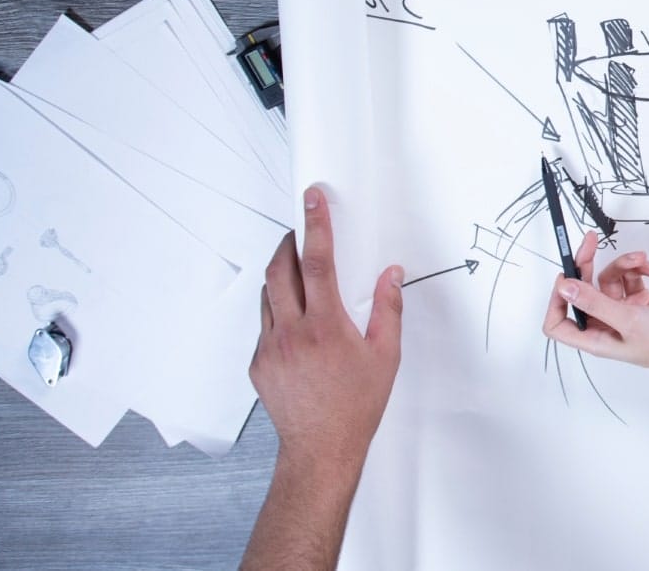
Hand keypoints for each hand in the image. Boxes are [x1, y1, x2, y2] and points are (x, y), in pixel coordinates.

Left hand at [250, 185, 403, 476]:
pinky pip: (264, 323)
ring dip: (281, 275)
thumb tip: (391, 274)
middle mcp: (291, 332)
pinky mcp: (257, 363)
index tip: (312, 199)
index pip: (317, 262)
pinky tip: (296, 319)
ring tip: (299, 271)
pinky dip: (278, 309)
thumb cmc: (356, 405)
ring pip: (268, 295)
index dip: (315, 225)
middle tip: (300, 229)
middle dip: (289, 242)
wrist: (321, 448)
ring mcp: (269, 348)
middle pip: (280, 270)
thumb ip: (389, 310)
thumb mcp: (386, 356)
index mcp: (326, 326)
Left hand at [542, 229, 648, 380]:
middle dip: (587, 265)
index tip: (566, 275)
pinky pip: (628, 277)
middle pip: (582, 290)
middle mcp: (604, 324)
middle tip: (592, 241)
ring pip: (608, 279)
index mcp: (595, 338)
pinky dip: (637, 269)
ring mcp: (621, 311)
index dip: (556, 300)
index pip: (558, 323)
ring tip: (641, 261)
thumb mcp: (628, 321)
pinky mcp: (638, 301)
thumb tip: (565, 287)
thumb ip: (595, 303)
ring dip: (623, 265)